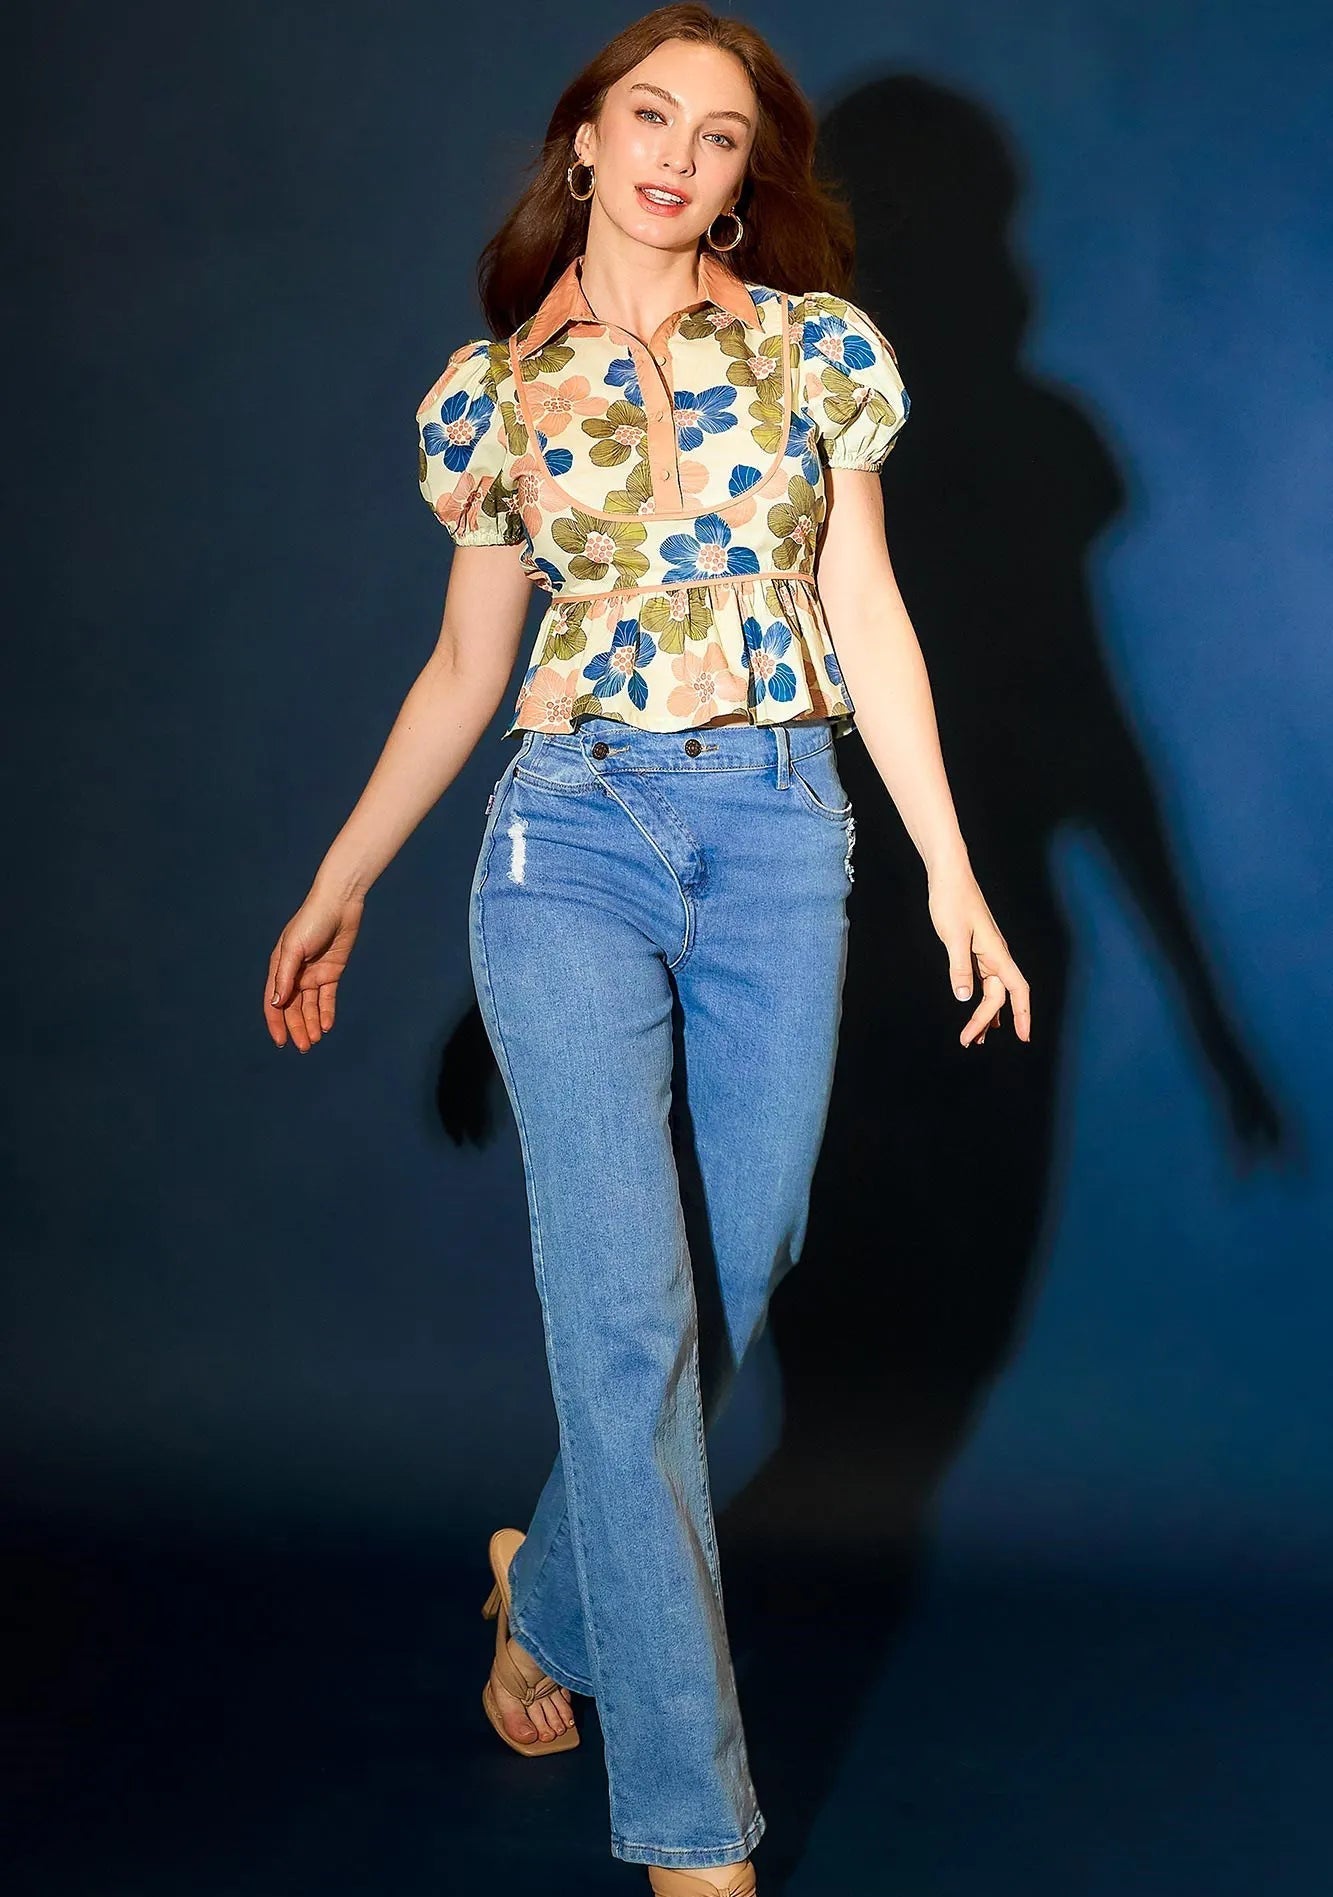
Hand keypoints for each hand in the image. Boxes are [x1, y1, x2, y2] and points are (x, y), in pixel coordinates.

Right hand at [264, 890, 364, 1051]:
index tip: (281, 1042)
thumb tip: (276, 1003)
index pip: (274, 1002)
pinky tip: (326, 1026)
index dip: (276, 1023)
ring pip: (310, 1006)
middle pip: (293, 1008)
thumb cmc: (311, 921)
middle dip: (297, 1028)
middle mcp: (295, 974)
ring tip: (315, 1041)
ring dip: (311, 1024)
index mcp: (279, 968)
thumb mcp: (293, 948)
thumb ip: (285, 976)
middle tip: (304, 1047)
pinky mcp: (332, 972)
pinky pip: (327, 998)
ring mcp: (313, 974)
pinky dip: (326, 1012)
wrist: (339, 904)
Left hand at [927, 864, 1030, 1047]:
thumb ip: (960, 967)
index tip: (1024, 1037)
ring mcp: (986, 951)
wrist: (949, 874)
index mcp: (996, 952)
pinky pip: (982, 979)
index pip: (1017, 990)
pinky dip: (979, 997)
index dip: (1022, 1014)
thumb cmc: (952, 900)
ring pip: (990, 990)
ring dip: (984, 1013)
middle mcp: (996, 954)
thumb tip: (966, 997)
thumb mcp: (953, 936)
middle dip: (985, 1021)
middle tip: (968, 1042)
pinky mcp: (974, 947)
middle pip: (998, 996)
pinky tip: (973, 1007)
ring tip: (974, 1037)